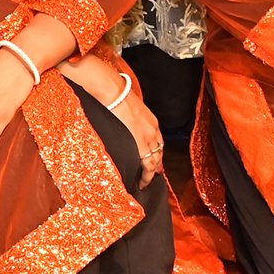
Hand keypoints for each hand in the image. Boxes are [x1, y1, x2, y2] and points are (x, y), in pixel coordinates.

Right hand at [59, 52, 162, 176]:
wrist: (113, 91)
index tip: (154, 163)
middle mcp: (153, 129)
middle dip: (156, 166)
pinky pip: (148, 163)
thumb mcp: (128, 106)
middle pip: (160, 153)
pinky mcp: (141, 142)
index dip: (156, 154)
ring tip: (145, 182)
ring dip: (151, 174)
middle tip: (151, 177)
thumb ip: (128, 115)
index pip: (159, 141)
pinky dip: (147, 175)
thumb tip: (121, 119)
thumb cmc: (116, 95)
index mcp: (151, 120)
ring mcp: (149, 136)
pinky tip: (143, 181)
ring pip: (155, 161)